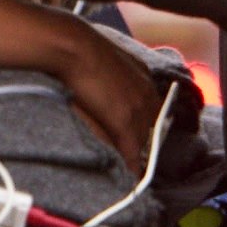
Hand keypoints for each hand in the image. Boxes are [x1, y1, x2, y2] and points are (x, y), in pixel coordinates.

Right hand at [62, 30, 162, 169]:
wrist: (72, 45)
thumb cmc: (80, 46)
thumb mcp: (107, 56)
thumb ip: (115, 72)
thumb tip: (108, 82)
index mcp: (143, 76)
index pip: (153, 108)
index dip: (148, 125)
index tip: (143, 137)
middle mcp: (147, 93)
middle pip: (154, 127)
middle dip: (149, 144)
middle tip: (141, 160)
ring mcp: (138, 109)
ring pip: (146, 142)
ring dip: (142, 158)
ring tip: (136, 174)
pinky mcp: (125, 123)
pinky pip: (133, 153)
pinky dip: (133, 168)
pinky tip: (131, 180)